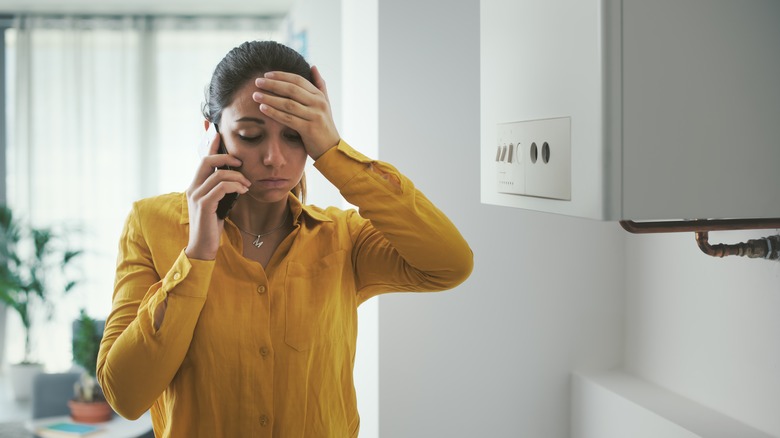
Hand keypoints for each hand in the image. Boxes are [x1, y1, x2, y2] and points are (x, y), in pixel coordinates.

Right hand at [184, 125, 250, 259]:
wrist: (203, 247)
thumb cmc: (212, 226)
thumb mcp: (218, 203)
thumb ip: (222, 190)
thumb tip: (236, 178)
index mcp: (196, 186)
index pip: (203, 160)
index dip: (211, 145)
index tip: (218, 133)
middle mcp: (193, 188)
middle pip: (206, 161)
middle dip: (226, 157)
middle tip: (241, 162)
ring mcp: (196, 196)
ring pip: (218, 175)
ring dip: (237, 177)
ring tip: (247, 185)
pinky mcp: (204, 205)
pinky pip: (221, 187)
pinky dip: (235, 186)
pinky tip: (243, 191)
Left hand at [252, 65, 339, 158]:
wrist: (331, 149)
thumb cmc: (324, 126)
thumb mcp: (325, 104)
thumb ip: (319, 85)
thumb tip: (313, 66)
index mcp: (319, 96)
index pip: (298, 80)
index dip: (281, 76)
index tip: (266, 74)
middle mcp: (318, 103)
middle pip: (291, 89)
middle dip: (272, 84)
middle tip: (257, 82)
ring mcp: (314, 116)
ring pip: (288, 104)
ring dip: (270, 98)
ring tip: (256, 95)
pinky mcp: (308, 129)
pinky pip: (288, 119)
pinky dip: (274, 113)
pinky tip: (262, 109)